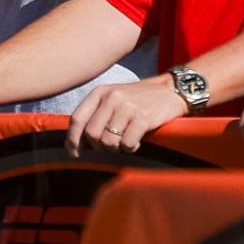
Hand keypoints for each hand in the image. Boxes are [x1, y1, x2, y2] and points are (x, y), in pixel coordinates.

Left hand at [67, 74, 185, 155]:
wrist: (171, 90)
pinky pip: (127, 144)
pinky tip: (136, 142)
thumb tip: (78, 141)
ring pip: (108, 141)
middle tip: (110, 146)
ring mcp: (127, 107)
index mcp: (100, 93)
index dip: (72, 139)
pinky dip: (130, 148)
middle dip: (98, 146)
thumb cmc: (139, 98)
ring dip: (115, 148)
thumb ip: (96, 114)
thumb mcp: (114, 98)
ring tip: (125, 143)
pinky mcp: (143, 117)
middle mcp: (111, 98)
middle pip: (91, 134)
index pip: (77, 119)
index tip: (75, 153)